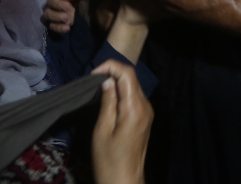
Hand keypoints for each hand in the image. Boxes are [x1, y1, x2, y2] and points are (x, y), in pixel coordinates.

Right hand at [43, 0, 75, 32]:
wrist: (98, 8)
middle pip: (50, 1)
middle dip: (59, 4)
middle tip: (70, 7)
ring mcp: (56, 11)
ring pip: (46, 13)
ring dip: (56, 16)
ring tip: (68, 19)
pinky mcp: (58, 22)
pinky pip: (50, 25)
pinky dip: (58, 27)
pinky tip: (68, 28)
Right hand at [91, 60, 152, 183]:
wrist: (124, 181)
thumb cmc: (109, 159)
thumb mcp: (102, 130)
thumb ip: (107, 102)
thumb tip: (108, 82)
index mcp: (135, 108)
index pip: (128, 73)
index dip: (110, 67)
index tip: (93, 75)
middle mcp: (146, 106)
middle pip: (132, 78)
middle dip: (113, 74)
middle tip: (93, 82)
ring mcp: (147, 112)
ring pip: (133, 87)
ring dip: (117, 83)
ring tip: (98, 90)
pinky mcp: (145, 118)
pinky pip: (134, 98)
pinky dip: (122, 93)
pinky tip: (109, 99)